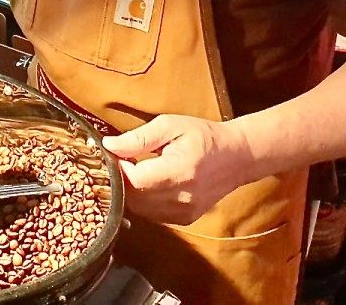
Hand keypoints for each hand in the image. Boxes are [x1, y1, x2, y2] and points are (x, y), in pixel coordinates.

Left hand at [102, 115, 253, 225]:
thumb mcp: (169, 126)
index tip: (116, 155)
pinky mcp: (184, 219)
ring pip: (140, 209)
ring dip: (132, 191)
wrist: (236, 157)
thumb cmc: (203, 137)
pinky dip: (144, 200)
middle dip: (122, 179)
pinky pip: (152, 214)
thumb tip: (109, 146)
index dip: (119, 169)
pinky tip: (150, 182)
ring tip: (138, 169)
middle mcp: (182, 197)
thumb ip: (138, 138)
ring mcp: (184, 212)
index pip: (135, 181)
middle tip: (124, 160)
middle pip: (134, 198)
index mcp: (179, 171)